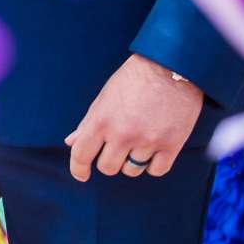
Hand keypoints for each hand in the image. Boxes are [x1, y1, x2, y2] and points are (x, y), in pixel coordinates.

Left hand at [66, 55, 202, 181]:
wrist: (172, 68)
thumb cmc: (134, 80)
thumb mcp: (104, 98)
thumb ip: (88, 123)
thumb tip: (71, 142)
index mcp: (101, 121)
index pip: (81, 155)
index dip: (78, 168)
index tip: (81, 174)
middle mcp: (123, 134)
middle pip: (108, 168)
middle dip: (109, 160)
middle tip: (117, 146)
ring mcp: (148, 141)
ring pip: (132, 170)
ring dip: (131, 161)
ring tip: (138, 143)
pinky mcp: (172, 145)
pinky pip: (156, 170)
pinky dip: (153, 164)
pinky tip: (153, 150)